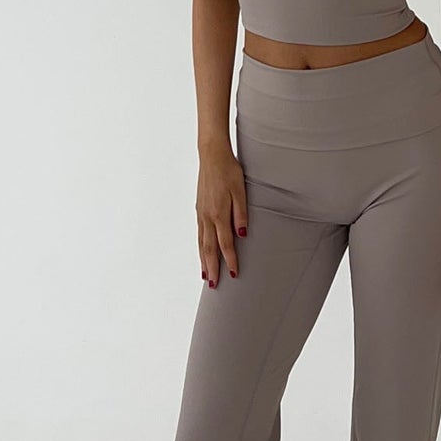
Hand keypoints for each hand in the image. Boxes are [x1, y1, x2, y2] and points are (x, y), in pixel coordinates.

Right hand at [197, 145, 247, 287]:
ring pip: (201, 243)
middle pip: (209, 248)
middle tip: (213, 285)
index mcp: (218, 214)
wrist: (211, 155)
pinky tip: (201, 251)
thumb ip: (241, 213)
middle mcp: (207, 217)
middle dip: (212, 268)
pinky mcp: (199, 209)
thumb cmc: (229, 171)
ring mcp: (201, 213)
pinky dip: (199, 247)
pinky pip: (199, 233)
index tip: (233, 274)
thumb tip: (242, 234)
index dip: (229, 260)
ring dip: (203, 260)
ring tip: (205, 275)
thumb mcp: (240, 190)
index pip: (225, 244)